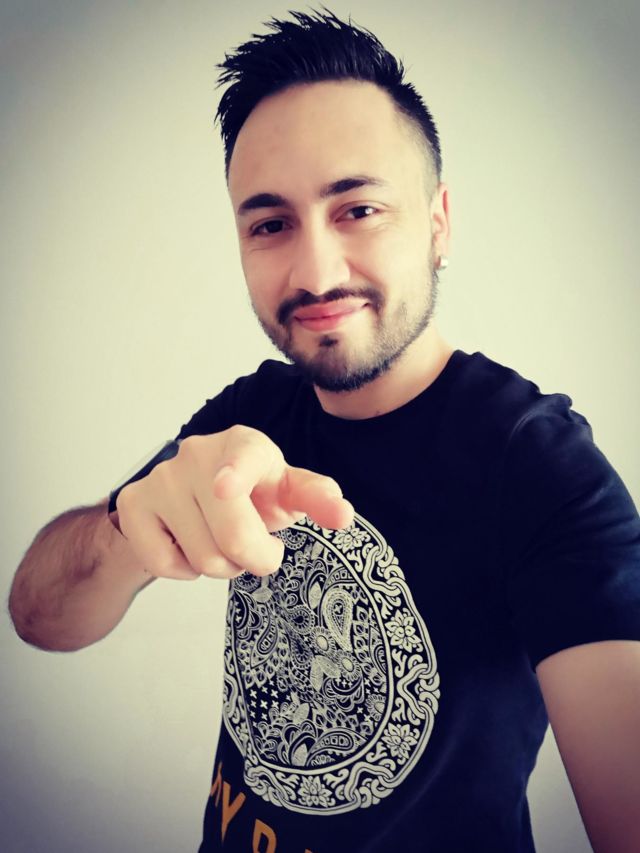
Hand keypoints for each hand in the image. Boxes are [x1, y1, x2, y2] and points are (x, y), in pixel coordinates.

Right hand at [114, 426, 353, 579]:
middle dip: (255, 558)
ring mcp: (161, 477)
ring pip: (201, 557)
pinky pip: (163, 563)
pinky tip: (190, 543)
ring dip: (221, 566)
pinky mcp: (134, 503)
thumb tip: (343, 516)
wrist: (195, 492)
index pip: (243, 457)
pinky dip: (183, 569)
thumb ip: (318, 498)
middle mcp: (198, 453)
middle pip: (232, 536)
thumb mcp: (288, 490)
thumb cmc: (253, 491)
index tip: (226, 488)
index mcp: (244, 443)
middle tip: (260, 551)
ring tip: (222, 542)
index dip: (235, 473)